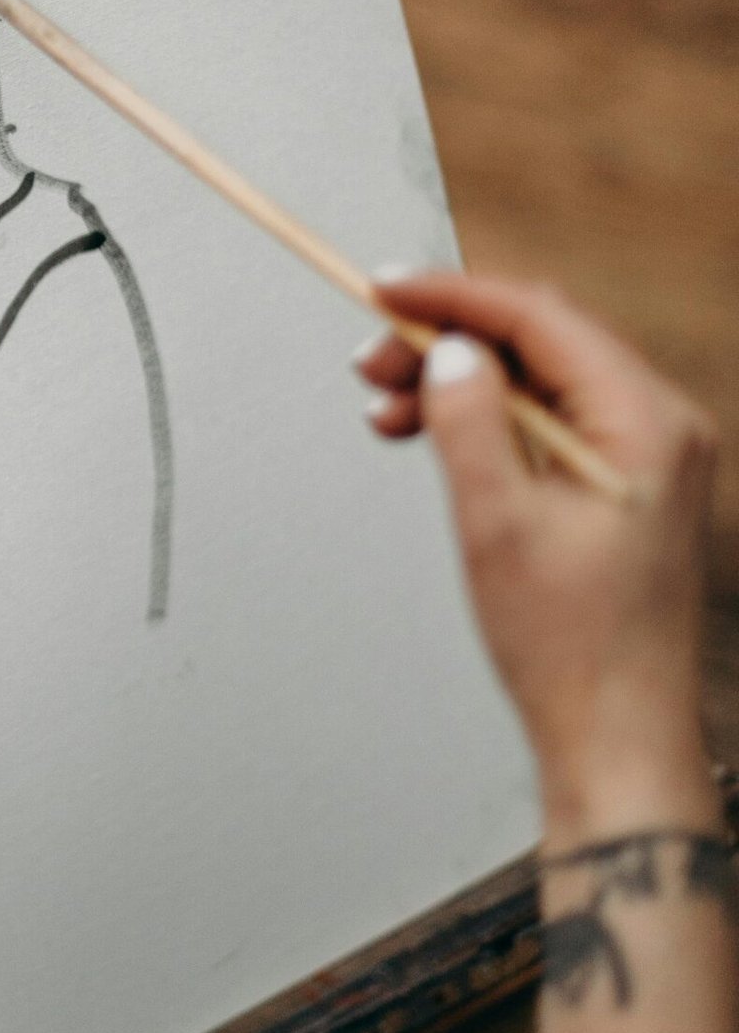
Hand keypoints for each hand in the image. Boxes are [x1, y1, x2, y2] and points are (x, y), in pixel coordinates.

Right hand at [354, 272, 719, 838]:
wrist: (618, 742)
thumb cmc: (574, 651)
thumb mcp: (498, 525)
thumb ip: (469, 422)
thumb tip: (448, 351)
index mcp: (648, 423)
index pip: (541, 317)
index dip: (452, 296)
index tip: (383, 290)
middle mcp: (660, 428)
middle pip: (540, 341)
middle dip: (447, 340)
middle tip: (372, 360)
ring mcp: (646, 458)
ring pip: (539, 381)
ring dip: (459, 382)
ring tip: (385, 405)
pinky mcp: (623, 488)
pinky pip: (549, 424)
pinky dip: (487, 421)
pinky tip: (431, 435)